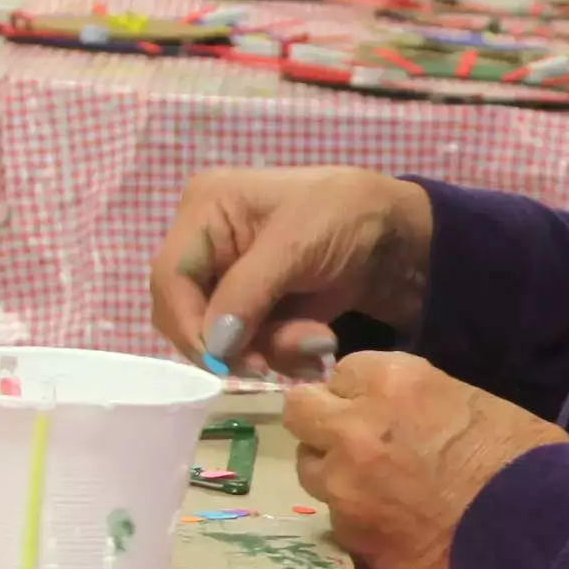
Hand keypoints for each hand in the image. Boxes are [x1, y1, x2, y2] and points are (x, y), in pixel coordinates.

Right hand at [157, 166, 436, 372]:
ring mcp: (229, 280)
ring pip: (218, 340)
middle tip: (275, 359)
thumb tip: (214, 345)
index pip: (169, 278)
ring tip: (318, 339)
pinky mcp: (254, 308)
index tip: (225, 359)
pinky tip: (318, 340)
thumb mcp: (295, 244)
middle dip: (233, 344)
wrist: (398, 236)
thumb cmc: (346, 216)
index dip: (189, 324)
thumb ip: (248, 293)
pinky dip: (282, 353)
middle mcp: (206, 244)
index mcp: (204, 209)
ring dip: (268, 349)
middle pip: (184, 315)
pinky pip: (248, 347)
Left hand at [277, 351, 564, 568]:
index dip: (357, 391)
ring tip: (372, 485)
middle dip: (322, 421)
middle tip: (352, 439)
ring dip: (333, 470)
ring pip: (308, 466)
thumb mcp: (466, 397)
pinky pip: (333, 513)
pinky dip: (355, 515)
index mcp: (391, 381)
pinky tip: (390, 520)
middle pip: (300, 411)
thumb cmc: (519, 455)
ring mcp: (344, 483)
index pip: (340, 371)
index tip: (375, 406)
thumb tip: (388, 409)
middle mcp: (354, 426)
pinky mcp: (348, 531)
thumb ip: (410, 398)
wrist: (531, 529)